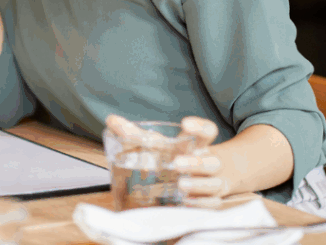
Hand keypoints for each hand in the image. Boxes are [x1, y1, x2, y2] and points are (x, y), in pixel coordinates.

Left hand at [105, 114, 226, 207]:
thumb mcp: (157, 144)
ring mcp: (212, 183)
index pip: (207, 132)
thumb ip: (135, 134)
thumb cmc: (175, 157)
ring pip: (214, 184)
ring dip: (198, 185)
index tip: (185, 124)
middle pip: (212, 161)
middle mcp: (209, 163)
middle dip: (196, 162)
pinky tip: (187, 202)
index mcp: (197, 145)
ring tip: (181, 185)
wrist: (203, 178)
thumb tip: (111, 120)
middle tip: (177, 163)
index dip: (200, 127)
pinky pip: (212, 205)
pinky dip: (200, 204)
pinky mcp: (210, 202)